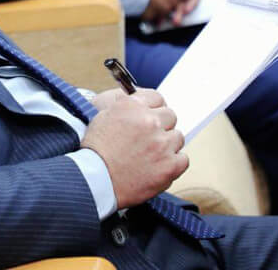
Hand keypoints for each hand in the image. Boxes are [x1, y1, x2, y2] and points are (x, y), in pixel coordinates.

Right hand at [81, 89, 187, 208]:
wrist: (95, 180)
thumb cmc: (95, 152)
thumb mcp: (103, 116)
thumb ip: (126, 106)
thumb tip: (140, 103)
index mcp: (132, 106)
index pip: (157, 97)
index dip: (154, 108)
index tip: (152, 116)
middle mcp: (149, 121)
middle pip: (170, 116)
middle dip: (161, 125)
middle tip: (149, 138)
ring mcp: (162, 143)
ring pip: (177, 137)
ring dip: (167, 144)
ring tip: (151, 156)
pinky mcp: (170, 165)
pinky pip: (183, 159)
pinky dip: (174, 163)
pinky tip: (159, 166)